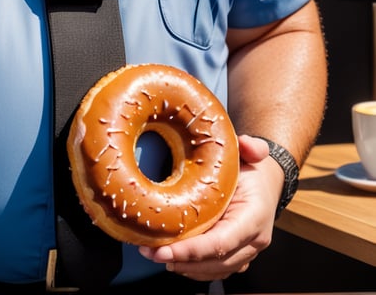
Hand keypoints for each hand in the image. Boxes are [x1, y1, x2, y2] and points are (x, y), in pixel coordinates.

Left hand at [137, 135, 282, 281]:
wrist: (264, 183)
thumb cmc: (251, 170)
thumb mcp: (250, 154)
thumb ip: (251, 147)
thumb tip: (246, 143)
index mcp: (255, 217)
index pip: (222, 242)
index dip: (193, 250)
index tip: (165, 250)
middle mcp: (254, 241)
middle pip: (216, 262)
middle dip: (181, 261)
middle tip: (149, 252)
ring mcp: (246, 252)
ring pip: (214, 270)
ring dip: (183, 266)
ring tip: (153, 255)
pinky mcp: (237, 256)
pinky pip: (215, 270)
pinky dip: (192, 268)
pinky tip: (170, 258)